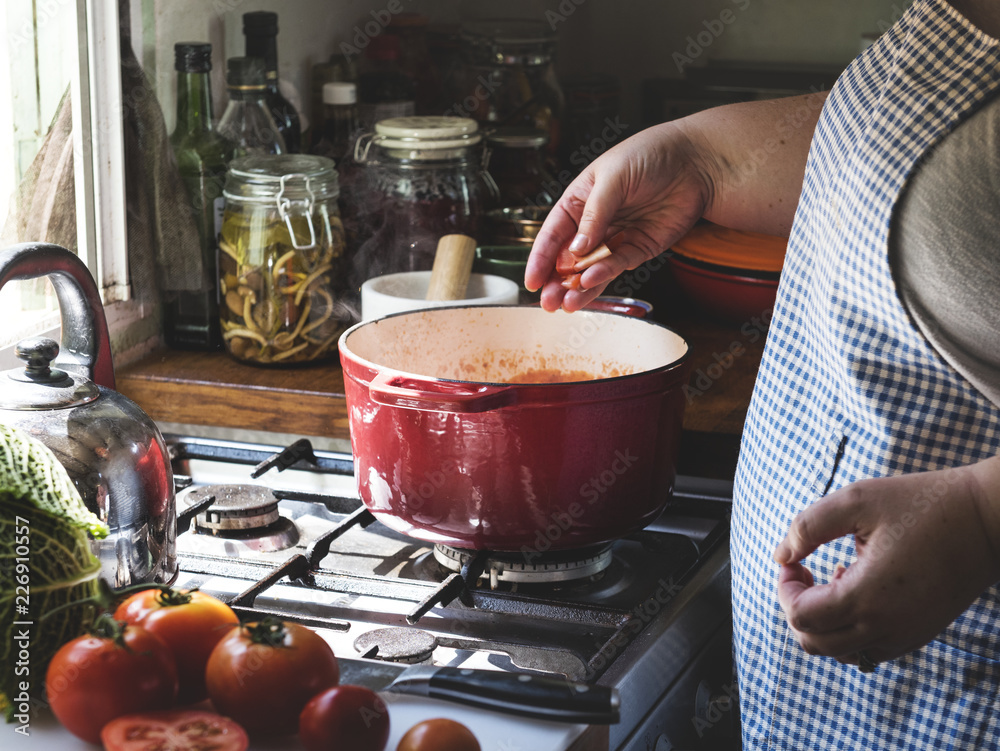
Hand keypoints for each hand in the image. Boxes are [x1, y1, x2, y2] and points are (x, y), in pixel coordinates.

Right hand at [524, 121, 712, 311]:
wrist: (696, 162)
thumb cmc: (652, 155)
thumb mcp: (614, 177)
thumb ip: (594, 214)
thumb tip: (577, 248)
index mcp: (580, 200)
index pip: (553, 233)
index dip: (540, 258)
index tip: (532, 280)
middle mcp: (595, 222)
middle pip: (569, 257)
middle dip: (556, 280)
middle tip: (546, 301)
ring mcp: (617, 237)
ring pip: (591, 268)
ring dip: (577, 287)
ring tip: (565, 303)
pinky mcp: (639, 248)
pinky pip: (617, 266)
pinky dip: (604, 276)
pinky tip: (590, 283)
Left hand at [773, 459, 999, 666]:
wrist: (987, 520)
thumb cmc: (922, 504)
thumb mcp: (855, 500)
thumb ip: (807, 527)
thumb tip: (781, 555)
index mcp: (867, 598)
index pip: (801, 618)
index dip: (784, 589)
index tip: (793, 561)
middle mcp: (885, 628)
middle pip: (813, 642)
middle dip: (797, 607)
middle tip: (805, 571)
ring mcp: (904, 636)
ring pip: (840, 651)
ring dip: (823, 621)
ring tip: (835, 579)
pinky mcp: (918, 634)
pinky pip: (868, 649)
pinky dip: (849, 628)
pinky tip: (858, 588)